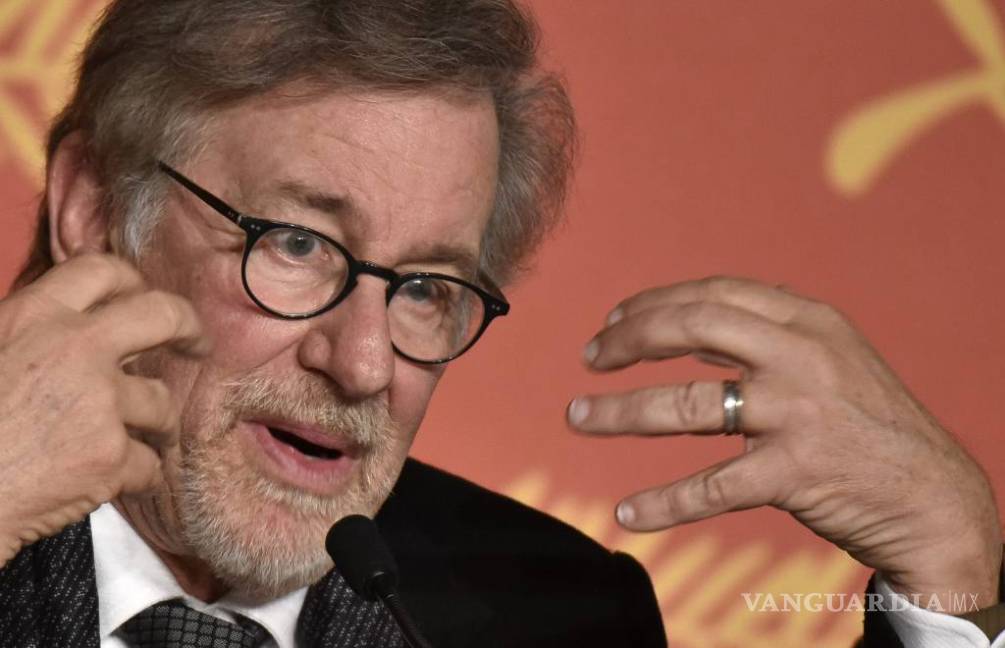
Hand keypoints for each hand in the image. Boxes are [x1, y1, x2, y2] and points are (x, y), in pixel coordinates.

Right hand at [0, 254, 208, 564]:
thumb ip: (34, 335)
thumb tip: (79, 328)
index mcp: (35, 316)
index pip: (102, 271)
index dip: (132, 283)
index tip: (145, 298)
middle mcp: (75, 348)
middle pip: (164, 315)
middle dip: (189, 329)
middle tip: (196, 345)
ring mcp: (99, 402)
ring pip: (161, 404)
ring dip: (153, 427)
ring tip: (127, 441)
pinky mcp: (110, 455)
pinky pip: (149, 465)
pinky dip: (133, 478)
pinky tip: (105, 482)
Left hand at [567, 277, 1001, 611]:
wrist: (932, 495)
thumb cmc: (867, 423)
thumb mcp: (828, 357)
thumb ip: (762, 338)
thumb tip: (682, 328)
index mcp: (808, 319)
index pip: (713, 293)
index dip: (653, 304)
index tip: (613, 323)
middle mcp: (802, 354)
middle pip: (694, 326)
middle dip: (630, 339)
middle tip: (590, 359)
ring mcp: (798, 411)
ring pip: (686, 404)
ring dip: (620, 413)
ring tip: (577, 418)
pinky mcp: (795, 471)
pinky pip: (711, 487)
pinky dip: (663, 503)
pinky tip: (628, 514)